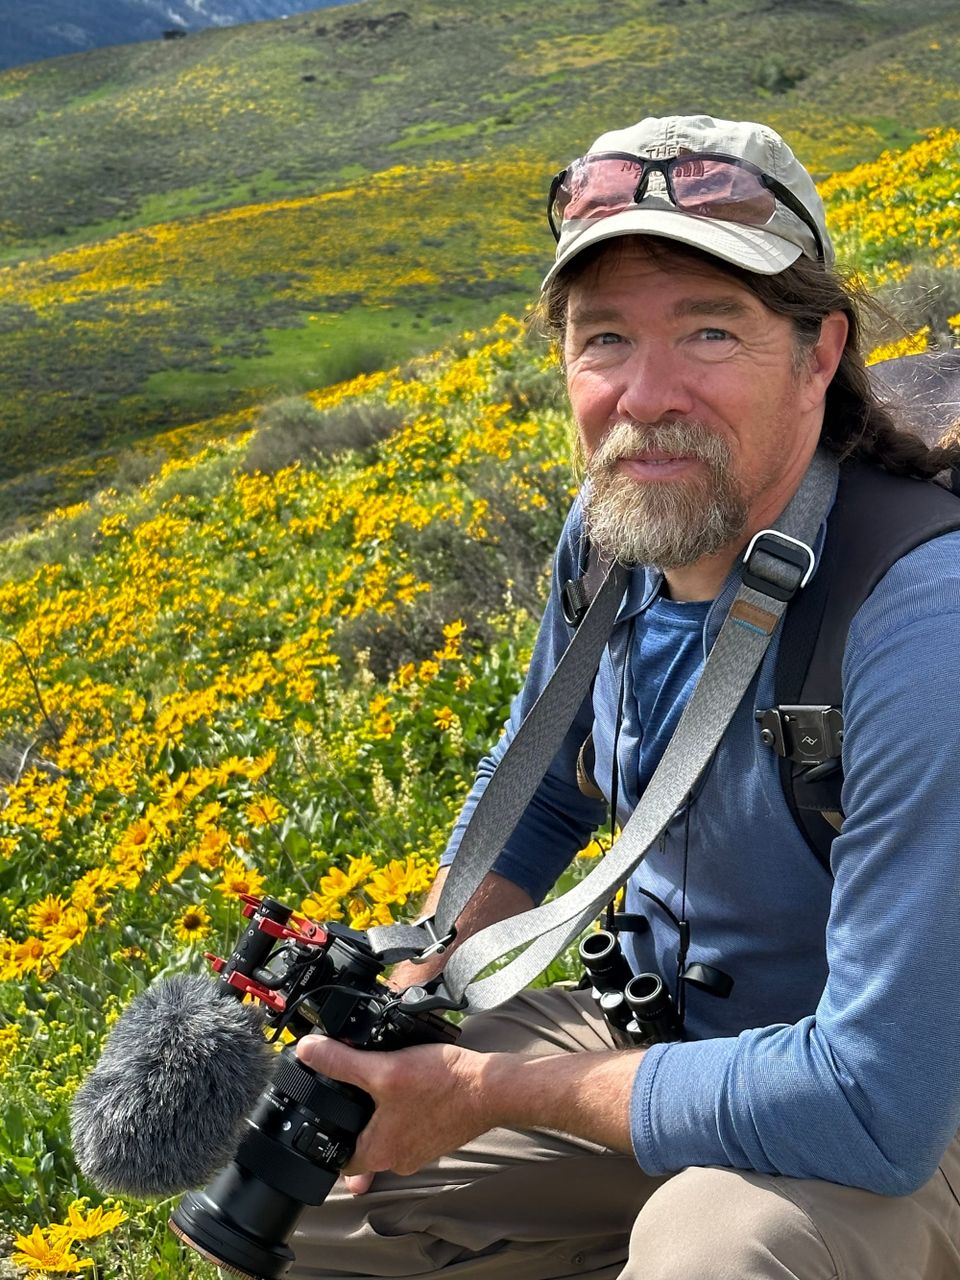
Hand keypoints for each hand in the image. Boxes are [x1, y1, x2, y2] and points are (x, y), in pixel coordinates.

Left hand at [295, 1035, 493, 1191]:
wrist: (491, 1088)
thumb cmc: (444, 1085)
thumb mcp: (385, 1069)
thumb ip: (342, 1062)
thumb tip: (307, 1051)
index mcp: (379, 1153)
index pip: (337, 1159)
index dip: (323, 1138)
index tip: (317, 1117)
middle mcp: (398, 1159)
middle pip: (361, 1147)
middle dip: (351, 1123)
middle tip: (341, 1099)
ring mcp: (419, 1150)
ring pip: (386, 1136)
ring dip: (377, 1117)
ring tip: (370, 1090)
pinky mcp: (435, 1136)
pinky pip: (408, 1128)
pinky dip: (401, 1112)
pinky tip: (405, 1091)